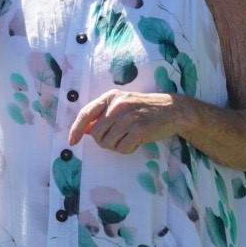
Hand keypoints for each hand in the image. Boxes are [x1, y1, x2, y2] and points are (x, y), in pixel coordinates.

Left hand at [68, 90, 184, 154]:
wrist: (173, 110)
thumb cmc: (144, 109)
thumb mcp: (121, 105)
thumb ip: (102, 115)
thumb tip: (84, 130)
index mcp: (110, 96)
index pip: (86, 113)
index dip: (76, 129)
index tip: (72, 141)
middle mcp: (118, 105)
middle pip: (96, 134)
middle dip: (104, 141)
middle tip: (118, 138)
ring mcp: (129, 117)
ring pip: (108, 143)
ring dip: (117, 146)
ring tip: (130, 137)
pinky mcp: (140, 129)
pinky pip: (123, 148)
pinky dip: (128, 149)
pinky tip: (138, 141)